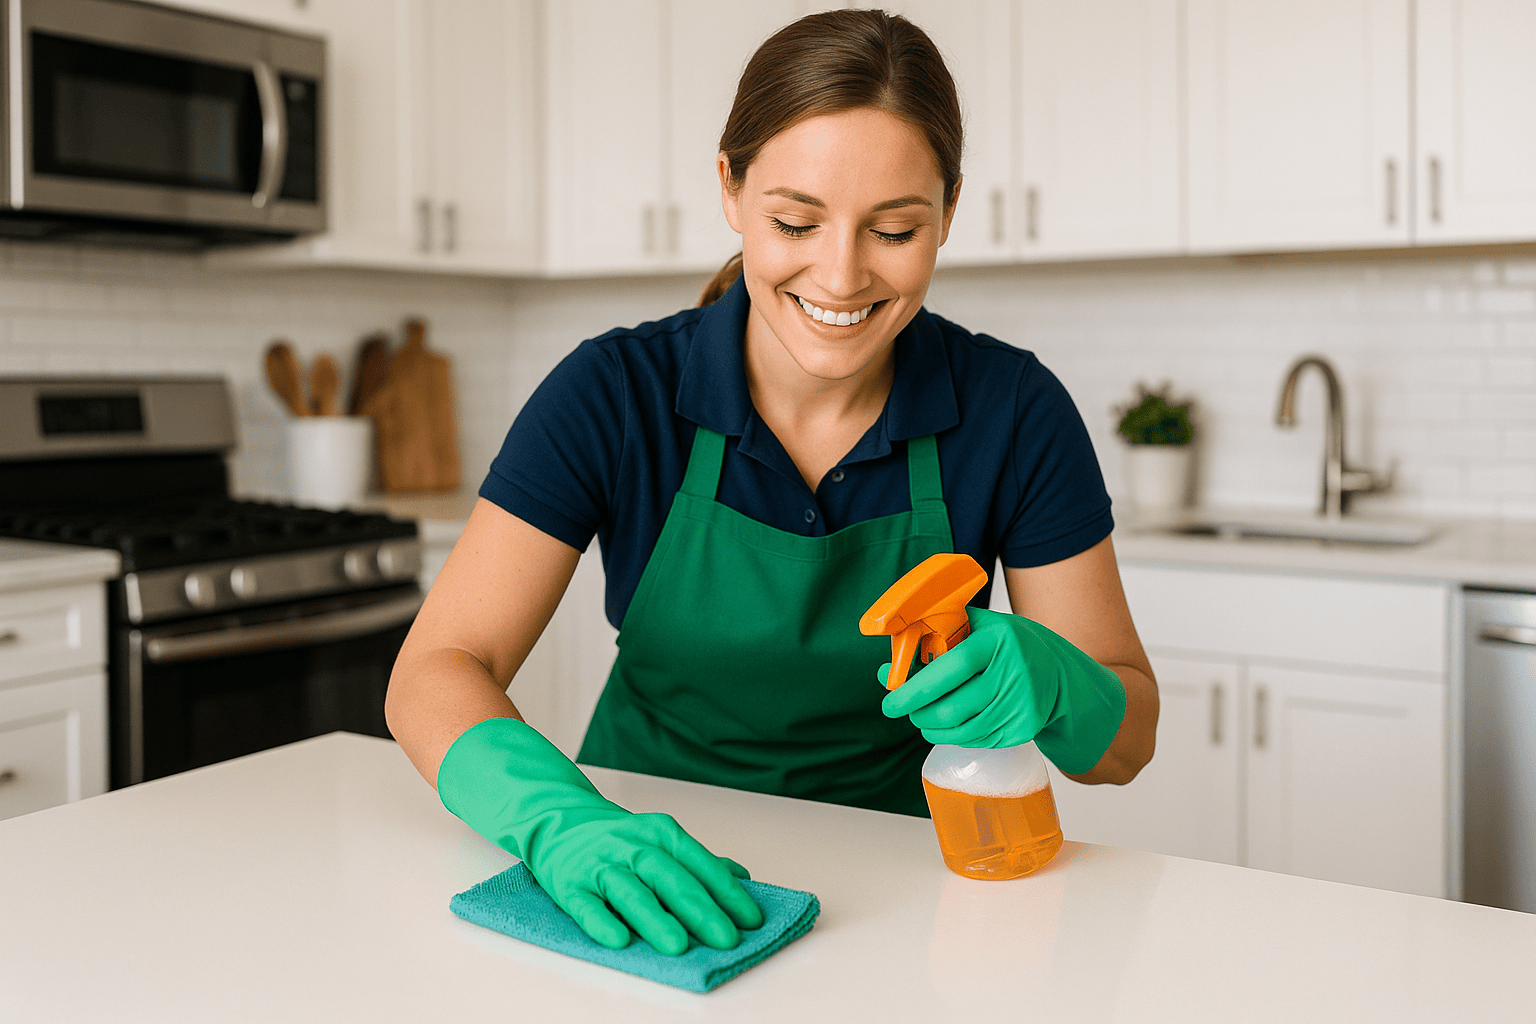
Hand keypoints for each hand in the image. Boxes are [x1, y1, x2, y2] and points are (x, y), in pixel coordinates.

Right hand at [437, 718, 763, 954]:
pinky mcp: (569, 884)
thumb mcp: (662, 839)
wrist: (558, 818)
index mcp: (661, 833)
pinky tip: (618, 939)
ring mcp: (599, 865)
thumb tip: (742, 877)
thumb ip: (700, 860)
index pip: (700, 863)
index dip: (727, 892)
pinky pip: (585, 905)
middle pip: (670, 878)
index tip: (751, 919)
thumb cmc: (620, 838)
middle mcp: (632, 846)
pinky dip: (600, 921)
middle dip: (700, 909)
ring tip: (678, 945)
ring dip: (655, 918)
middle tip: (725, 938)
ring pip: (631, 891)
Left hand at [878, 607, 1126, 774]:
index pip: (953, 666)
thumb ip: (937, 636)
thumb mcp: (982, 626)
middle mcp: (1015, 673)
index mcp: (1000, 640)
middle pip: (954, 705)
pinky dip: (952, 735)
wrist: (1059, 674)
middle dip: (917, 711)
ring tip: (919, 716)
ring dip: (930, 725)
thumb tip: (890, 665)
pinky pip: (976, 739)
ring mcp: (1021, 706)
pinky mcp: (1023, 729)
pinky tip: (945, 724)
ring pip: (961, 728)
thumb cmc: (1008, 646)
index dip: (917, 686)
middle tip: (898, 707)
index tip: (889, 698)